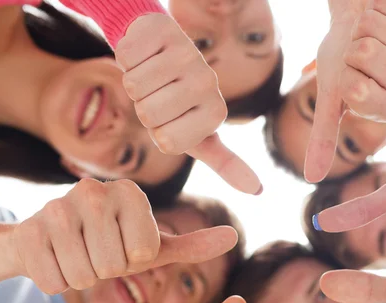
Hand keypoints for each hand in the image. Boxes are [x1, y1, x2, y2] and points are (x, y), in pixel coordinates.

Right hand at [10, 178, 236, 294]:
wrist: (49, 242)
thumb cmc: (110, 244)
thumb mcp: (153, 248)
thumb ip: (192, 245)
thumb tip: (234, 237)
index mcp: (130, 192)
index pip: (143, 252)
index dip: (134, 260)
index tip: (123, 245)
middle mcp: (93, 190)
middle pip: (113, 266)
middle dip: (106, 271)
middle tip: (96, 253)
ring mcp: (56, 207)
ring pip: (83, 276)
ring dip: (82, 278)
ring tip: (76, 255)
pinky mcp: (28, 232)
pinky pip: (54, 283)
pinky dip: (56, 282)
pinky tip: (53, 260)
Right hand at [116, 14, 261, 194]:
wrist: (162, 54)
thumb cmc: (178, 103)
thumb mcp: (202, 137)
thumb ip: (227, 164)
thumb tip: (259, 191)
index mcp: (216, 112)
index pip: (167, 141)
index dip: (158, 133)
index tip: (171, 120)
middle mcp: (208, 82)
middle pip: (149, 114)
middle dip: (144, 108)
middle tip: (159, 95)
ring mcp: (188, 53)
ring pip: (135, 85)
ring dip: (134, 82)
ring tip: (152, 76)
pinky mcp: (164, 28)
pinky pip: (126, 55)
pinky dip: (126, 56)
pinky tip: (145, 54)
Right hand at [304, 0, 385, 182]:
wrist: (355, 17)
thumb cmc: (340, 57)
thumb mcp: (329, 96)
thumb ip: (324, 136)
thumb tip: (311, 178)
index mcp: (385, 110)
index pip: (356, 88)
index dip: (341, 72)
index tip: (347, 74)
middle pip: (367, 54)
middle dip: (350, 45)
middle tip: (357, 49)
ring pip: (376, 29)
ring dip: (364, 24)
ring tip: (369, 31)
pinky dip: (379, 6)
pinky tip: (384, 15)